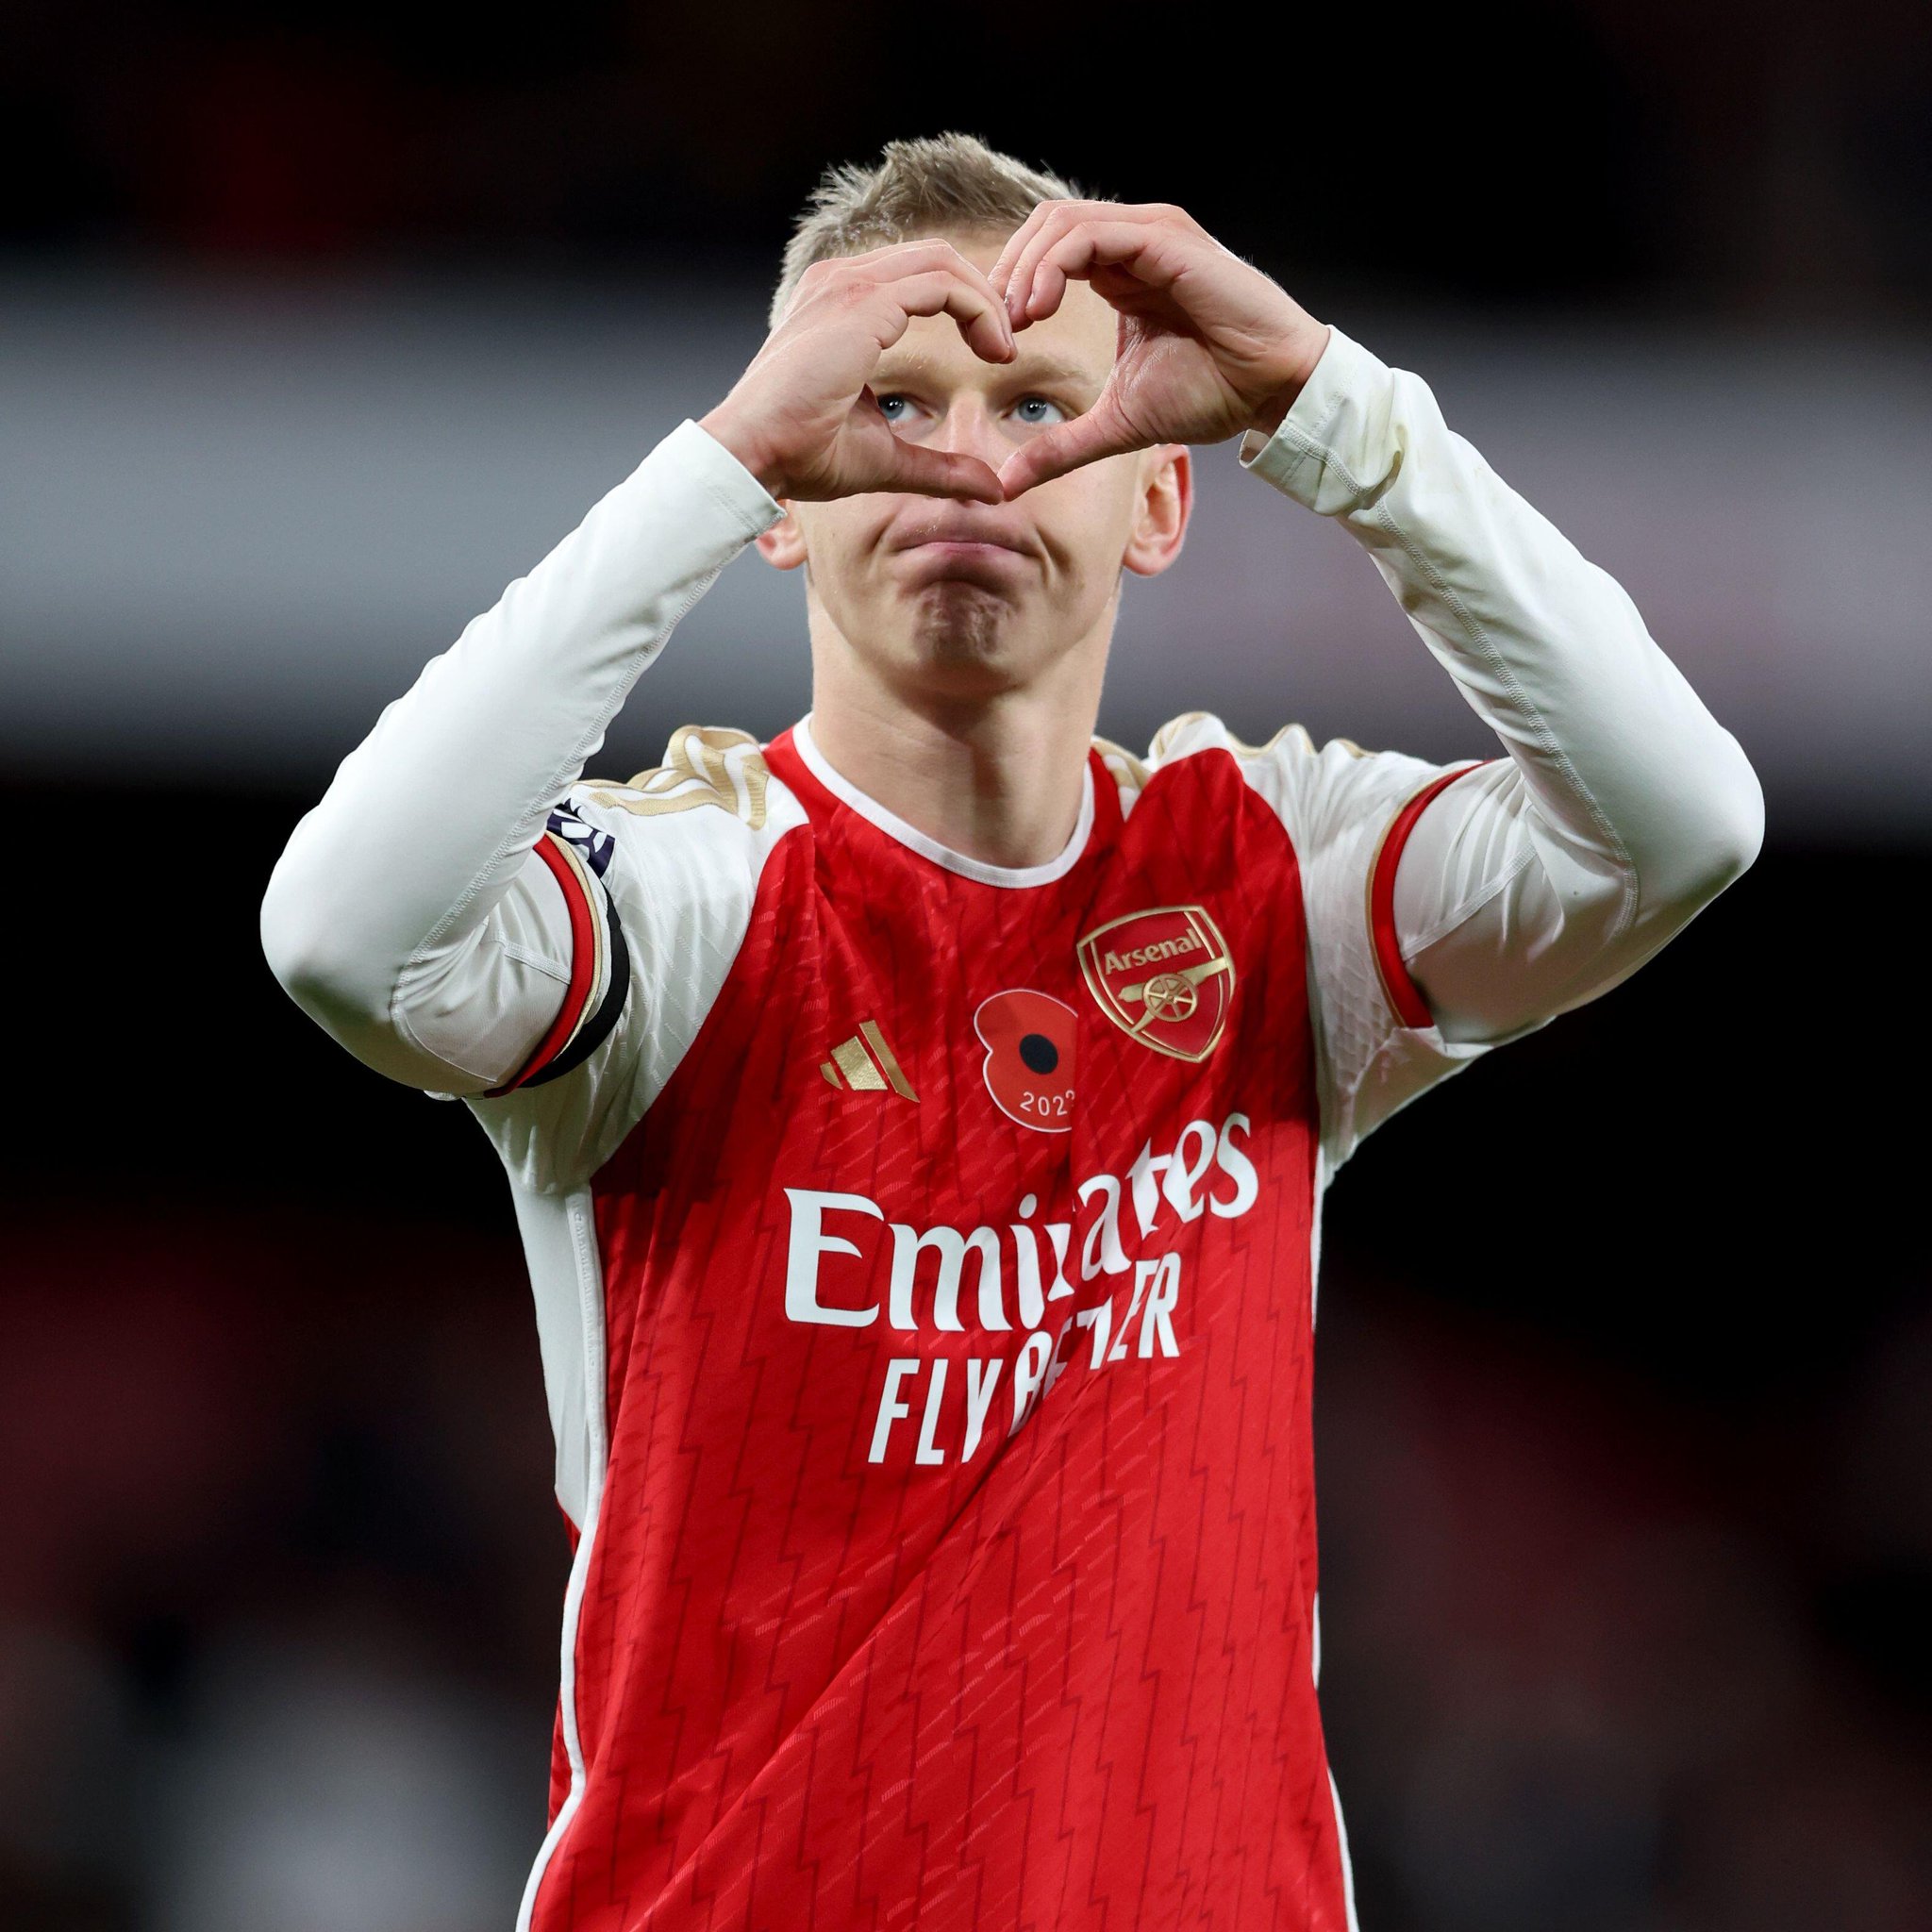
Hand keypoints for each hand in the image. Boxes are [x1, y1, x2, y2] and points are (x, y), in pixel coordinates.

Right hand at [699, 239, 1017, 504]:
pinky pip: (941, 284)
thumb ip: (939, 467)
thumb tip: (991, 488)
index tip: (993, 352)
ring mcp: (848, 286)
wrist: (751, 455)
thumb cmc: (798, 456)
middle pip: (935, 257)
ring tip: (1005, 350)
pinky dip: (979, 308)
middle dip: (983, 295)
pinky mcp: (861, 305)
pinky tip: (995, 351)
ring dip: (986, 301)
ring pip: (942, 262)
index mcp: (839, 304)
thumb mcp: (885, 459)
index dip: (966, 305)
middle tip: (1010, 345)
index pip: (917, 277)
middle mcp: (841, 282)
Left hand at [986, 201, 1330, 498]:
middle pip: (1045, 224)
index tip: (996, 342)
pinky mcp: (1166, 239)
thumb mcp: (1118, 424)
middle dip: (1008, 271)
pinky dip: (1054, 266)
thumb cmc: (1213, 393)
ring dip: (1025, 268)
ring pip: (1062, 221)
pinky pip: (1092, 234)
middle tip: (993, 328)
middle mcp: (1134, 243)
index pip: (1046, 250)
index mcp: (1122, 272)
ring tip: (1016, 321)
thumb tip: (1009, 483)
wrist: (1271, 388)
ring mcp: (1151, 234)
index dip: (1010, 286)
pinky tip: (1040, 310)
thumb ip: (1063, 446)